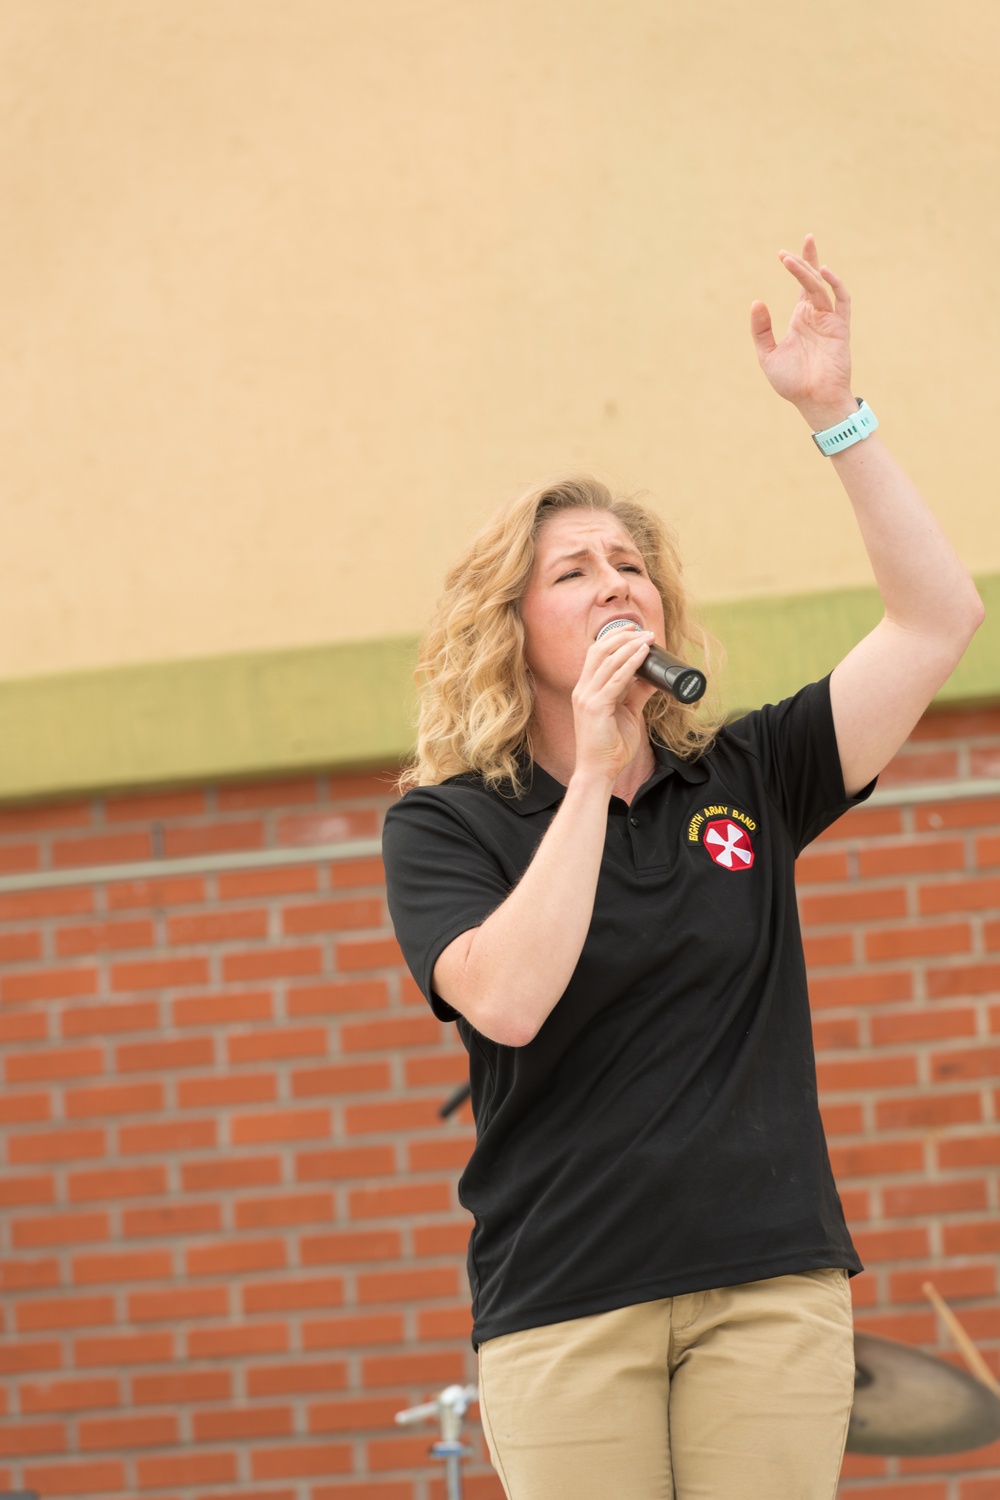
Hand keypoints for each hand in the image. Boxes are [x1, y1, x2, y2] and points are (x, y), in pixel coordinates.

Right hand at [570, 628, 656, 782]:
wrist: (599, 771)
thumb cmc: (610, 746)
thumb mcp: (628, 713)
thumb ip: (637, 694)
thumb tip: (654, 678)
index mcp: (586, 690)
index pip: (596, 655)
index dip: (614, 639)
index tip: (635, 631)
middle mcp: (582, 689)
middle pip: (599, 651)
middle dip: (622, 637)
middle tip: (644, 631)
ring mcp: (586, 697)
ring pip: (607, 661)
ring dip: (630, 647)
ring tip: (648, 639)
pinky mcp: (596, 707)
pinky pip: (615, 679)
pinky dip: (630, 664)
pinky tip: (643, 656)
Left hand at [750, 234, 855, 430]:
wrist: (813, 401)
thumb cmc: (792, 383)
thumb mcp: (768, 355)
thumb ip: (761, 330)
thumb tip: (756, 301)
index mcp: (800, 320)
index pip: (801, 287)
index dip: (798, 266)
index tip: (785, 252)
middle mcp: (815, 316)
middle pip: (814, 280)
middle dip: (809, 258)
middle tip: (804, 239)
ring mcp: (829, 320)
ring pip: (821, 287)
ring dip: (809, 272)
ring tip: (793, 260)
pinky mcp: (840, 327)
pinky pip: (842, 301)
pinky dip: (835, 285)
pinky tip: (823, 273)